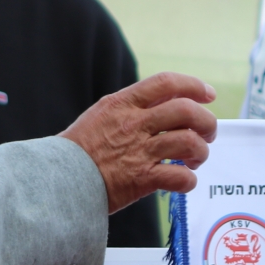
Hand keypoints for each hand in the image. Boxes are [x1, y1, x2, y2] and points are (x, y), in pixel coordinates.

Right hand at [61, 73, 217, 210]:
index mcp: (123, 104)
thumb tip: (166, 104)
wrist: (56, 180)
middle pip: (186, 111)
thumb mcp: (102, 115)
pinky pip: (179, 177)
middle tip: (207, 133)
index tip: (208, 94)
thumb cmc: (79, 150)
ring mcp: (139, 152)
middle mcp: (134, 124)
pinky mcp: (141, 179)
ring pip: (189, 143)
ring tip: (195, 159)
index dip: (194, 85)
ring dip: (201, 151)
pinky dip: (189, 180)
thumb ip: (132, 108)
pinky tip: (184, 181)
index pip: (166, 83)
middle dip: (206, 122)